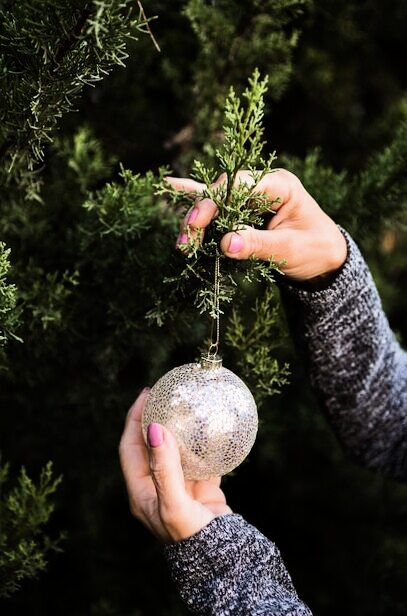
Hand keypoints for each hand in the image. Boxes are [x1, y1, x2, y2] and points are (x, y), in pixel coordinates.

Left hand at [119, 388, 231, 542]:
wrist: (221, 558)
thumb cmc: (189, 535)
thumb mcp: (172, 503)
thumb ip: (164, 468)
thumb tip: (154, 430)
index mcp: (141, 491)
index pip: (130, 446)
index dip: (134, 419)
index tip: (146, 395)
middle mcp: (157, 486)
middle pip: (151, 444)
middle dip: (155, 418)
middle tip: (165, 394)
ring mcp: (179, 486)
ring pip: (176, 449)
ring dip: (179, 428)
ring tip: (187, 405)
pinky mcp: (200, 487)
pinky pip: (200, 459)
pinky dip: (203, 444)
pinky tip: (211, 429)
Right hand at [168, 169, 346, 280]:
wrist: (325, 260)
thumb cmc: (315, 250)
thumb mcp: (290, 249)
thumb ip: (259, 244)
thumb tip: (227, 244)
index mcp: (278, 185)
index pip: (238, 184)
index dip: (213, 202)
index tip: (198, 224)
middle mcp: (261, 185)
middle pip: (220, 192)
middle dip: (200, 216)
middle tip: (186, 243)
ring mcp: (251, 198)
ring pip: (214, 200)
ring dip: (196, 220)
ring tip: (182, 243)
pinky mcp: (243, 212)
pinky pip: (216, 205)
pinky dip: (196, 202)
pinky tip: (169, 186)